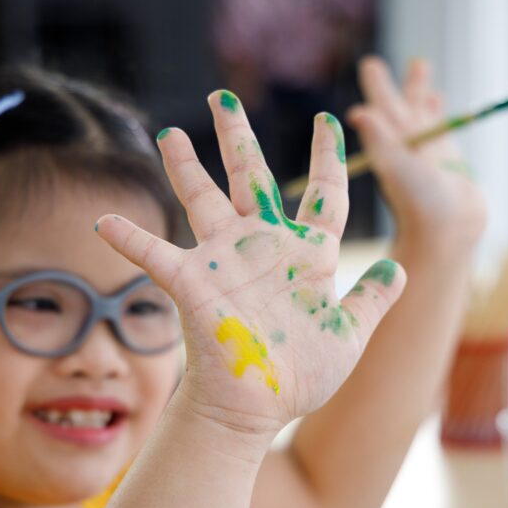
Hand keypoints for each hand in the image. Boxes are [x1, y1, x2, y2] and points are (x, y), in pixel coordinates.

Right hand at [96, 91, 405, 437]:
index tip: (330, 122)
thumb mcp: (349, 335)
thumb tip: (401, 269)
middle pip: (253, 178)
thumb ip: (372, 300)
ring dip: (186, 167)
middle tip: (223, 97)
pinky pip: (156, 255)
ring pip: (204, 200)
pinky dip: (132, 240)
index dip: (328, 158)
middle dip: (238, 137)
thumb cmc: (302, 376)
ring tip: (171, 133)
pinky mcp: (194, 285)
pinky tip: (106, 222)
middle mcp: (264, 247)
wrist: (257, 410)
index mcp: (307, 255)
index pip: (323, 195)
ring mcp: (226, 262)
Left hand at [347, 56, 485, 250]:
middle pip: (394, 105)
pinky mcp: (447, 157)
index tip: (369, 67)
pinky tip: (438, 97)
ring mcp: (426, 150)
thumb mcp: (397, 169)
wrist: (450, 230)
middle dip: (385, 84)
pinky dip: (437, 110)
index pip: (378, 110)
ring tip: (419, 63)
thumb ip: (380, 141)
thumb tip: (358, 113)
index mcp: (388, 145)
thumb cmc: (420, 203)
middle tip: (371, 62)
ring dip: (418, 89)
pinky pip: (441, 126)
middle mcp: (404, 146)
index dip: (375, 89)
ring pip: (420, 111)